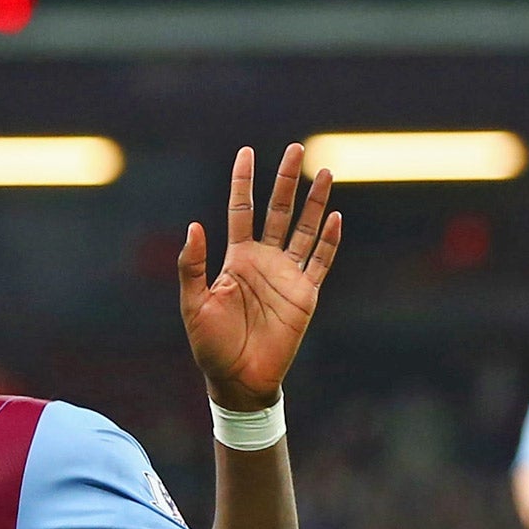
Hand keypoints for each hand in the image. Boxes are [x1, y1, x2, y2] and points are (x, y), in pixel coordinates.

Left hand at [179, 144, 341, 413]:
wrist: (239, 380)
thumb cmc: (211, 346)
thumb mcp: (194, 305)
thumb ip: (192, 266)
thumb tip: (195, 225)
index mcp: (236, 259)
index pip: (241, 210)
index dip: (243, 182)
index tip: (247, 152)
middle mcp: (264, 261)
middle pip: (278, 211)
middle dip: (286, 180)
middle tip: (296, 148)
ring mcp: (287, 276)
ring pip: (304, 229)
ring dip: (314, 203)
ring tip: (325, 172)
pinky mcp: (305, 295)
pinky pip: (320, 262)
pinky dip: (328, 240)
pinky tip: (335, 217)